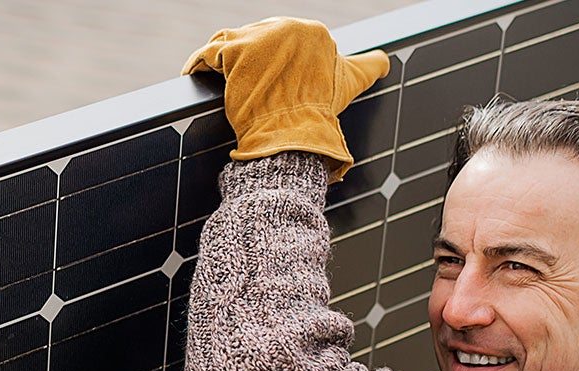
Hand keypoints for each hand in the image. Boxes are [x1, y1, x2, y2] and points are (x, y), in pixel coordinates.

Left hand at [183, 17, 389, 178]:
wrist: (296, 135)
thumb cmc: (322, 113)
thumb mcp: (352, 82)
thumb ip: (369, 66)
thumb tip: (384, 61)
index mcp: (314, 32)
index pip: (283, 41)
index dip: (273, 63)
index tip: (267, 84)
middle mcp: (288, 27)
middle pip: (258, 41)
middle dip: (250, 63)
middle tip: (243, 89)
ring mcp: (260, 37)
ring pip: (232, 44)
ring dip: (223, 61)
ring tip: (217, 81)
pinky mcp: (234, 51)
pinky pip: (208, 53)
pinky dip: (199, 64)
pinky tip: (195, 75)